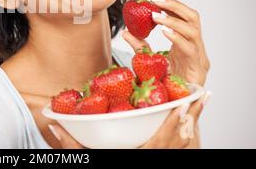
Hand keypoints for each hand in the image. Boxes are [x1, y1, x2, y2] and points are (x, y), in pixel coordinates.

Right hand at [48, 93, 209, 148]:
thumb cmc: (105, 166)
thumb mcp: (87, 157)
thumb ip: (70, 143)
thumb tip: (54, 124)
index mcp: (140, 155)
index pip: (161, 139)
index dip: (173, 121)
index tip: (182, 104)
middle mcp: (155, 157)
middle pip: (181, 136)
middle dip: (193, 114)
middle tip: (201, 94)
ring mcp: (162, 159)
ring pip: (185, 141)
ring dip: (194, 119)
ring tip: (201, 100)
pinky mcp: (163, 157)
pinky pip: (181, 146)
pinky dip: (188, 131)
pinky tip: (191, 118)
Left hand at [123, 0, 209, 85]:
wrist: (175, 106)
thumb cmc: (166, 84)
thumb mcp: (150, 61)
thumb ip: (141, 47)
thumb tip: (125, 32)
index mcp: (187, 42)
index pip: (184, 16)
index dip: (171, 5)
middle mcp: (196, 47)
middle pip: (193, 17)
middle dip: (175, 6)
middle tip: (156, 1)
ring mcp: (199, 58)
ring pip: (193, 31)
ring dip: (173, 21)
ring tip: (155, 16)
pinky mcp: (198, 69)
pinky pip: (190, 49)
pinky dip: (177, 38)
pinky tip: (165, 32)